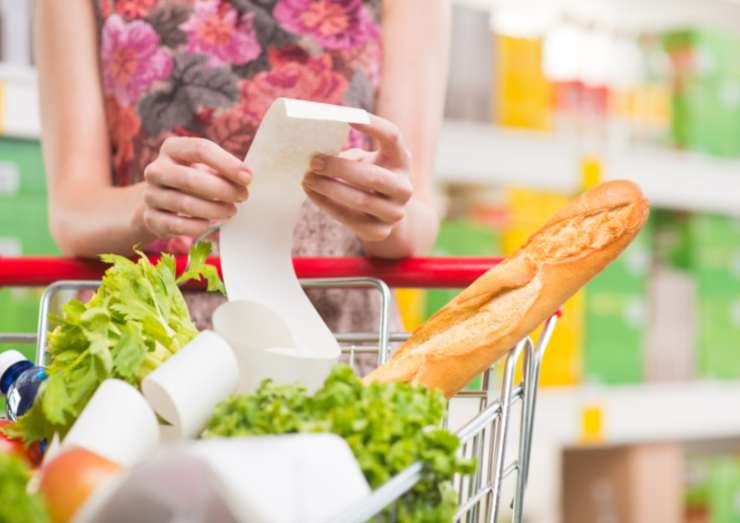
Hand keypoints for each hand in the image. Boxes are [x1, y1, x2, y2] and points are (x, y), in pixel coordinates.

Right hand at [137, 137, 250, 238]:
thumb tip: (245, 178)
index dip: (227, 163)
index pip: (201, 149)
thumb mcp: (204, 169)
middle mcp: (156, 170)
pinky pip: (176, 225)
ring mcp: (150, 195)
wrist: (159, 204)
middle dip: (222, 189)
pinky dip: (196, 225)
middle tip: (243, 196)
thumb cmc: (191, 181)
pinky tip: (208, 223)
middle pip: (190, 179)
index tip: (248, 178)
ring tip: (231, 211)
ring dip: (214, 209)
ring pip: (184, 204)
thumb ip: (222, 171)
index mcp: (172, 149)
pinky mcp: (150, 218)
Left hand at [302, 114, 412, 242]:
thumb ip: (349, 154)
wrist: (385, 213)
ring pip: (360, 200)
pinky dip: (326, 204)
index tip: (344, 115)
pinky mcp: (379, 232)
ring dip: (329, 188)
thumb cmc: (369, 176)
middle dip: (339, 168)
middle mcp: (404, 187)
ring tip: (307, 178)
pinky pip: (349, 218)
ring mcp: (395, 213)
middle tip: (313, 161)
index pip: (392, 136)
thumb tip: (317, 154)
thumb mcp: (366, 160)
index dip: (371, 124)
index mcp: (401, 160)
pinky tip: (311, 193)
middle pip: (373, 176)